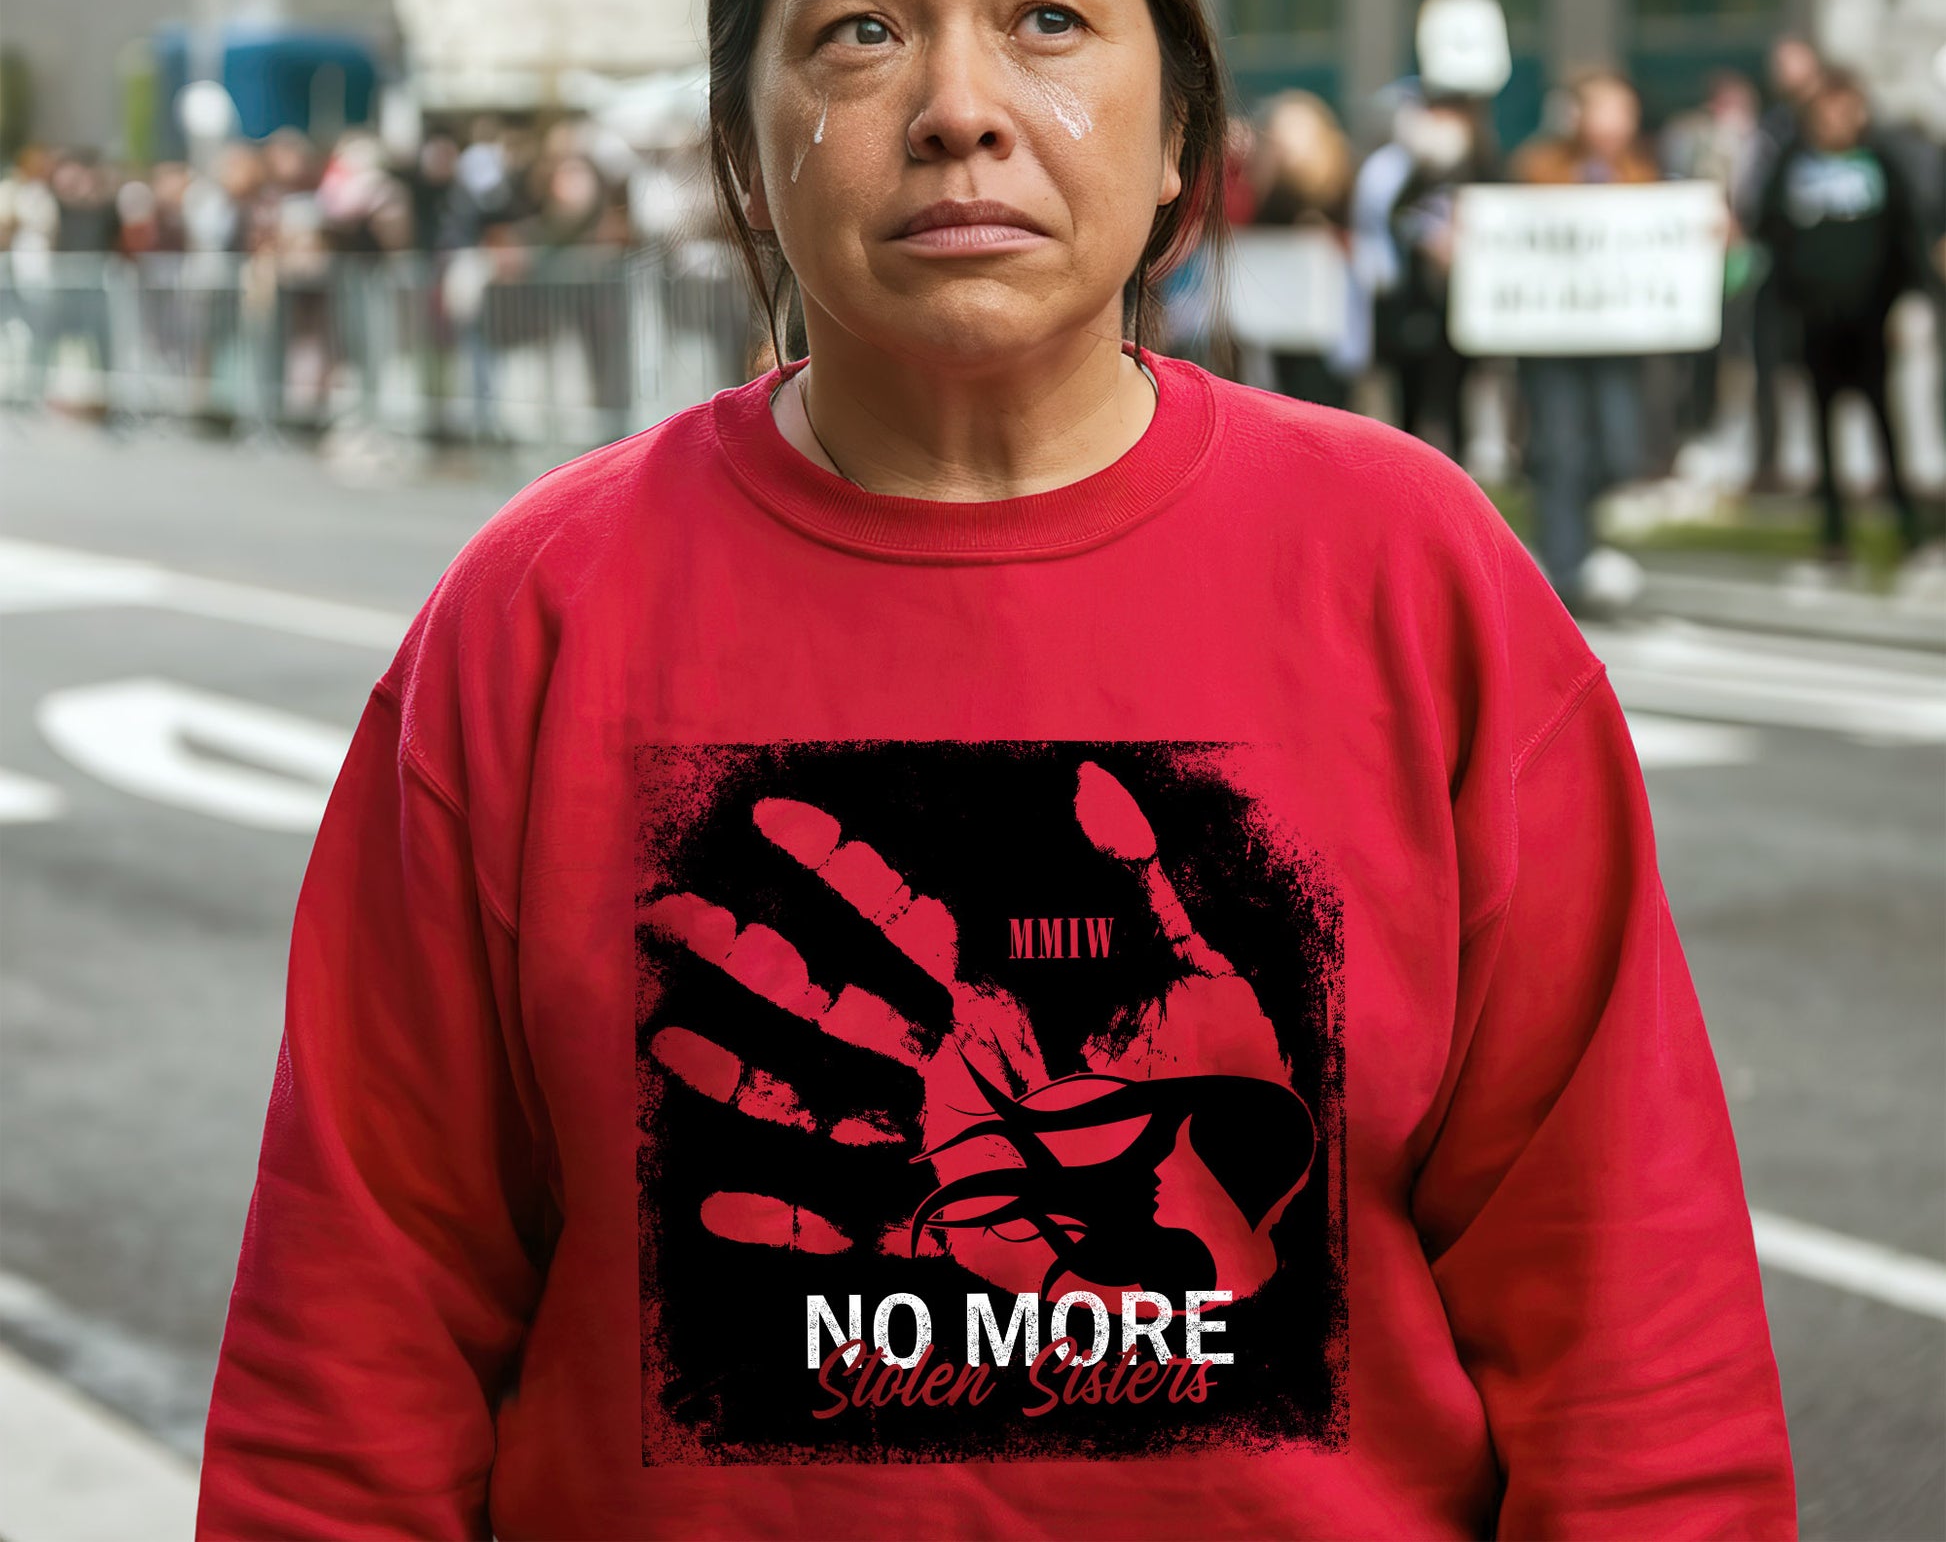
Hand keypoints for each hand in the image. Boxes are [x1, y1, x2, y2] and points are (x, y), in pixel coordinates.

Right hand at [642, 760, 1305, 1303]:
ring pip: (820, 1104)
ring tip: (665, 1043)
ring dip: (742, 1078)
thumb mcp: (1195, 973)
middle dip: (749, 954)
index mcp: (1003, 995)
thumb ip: (1139, 883)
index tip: (771, 814)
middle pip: (830, 999)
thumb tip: (1090, 779)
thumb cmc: (1228, 1094)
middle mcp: (954, 1064)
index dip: (836, 863)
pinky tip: (718, 1210)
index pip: (900, 913)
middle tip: (667, 912)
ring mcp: (946, 1145)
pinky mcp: (958, 1229)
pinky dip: (787, 1227)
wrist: (1254, 1224)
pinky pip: (855, 1232)